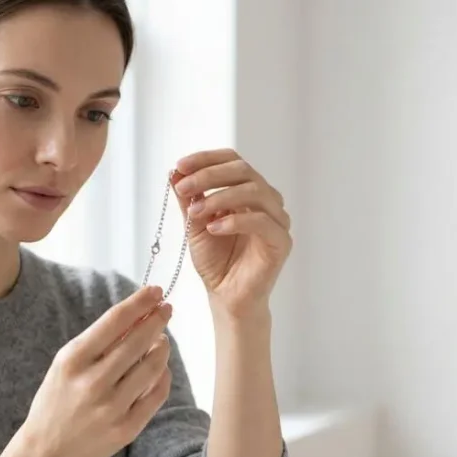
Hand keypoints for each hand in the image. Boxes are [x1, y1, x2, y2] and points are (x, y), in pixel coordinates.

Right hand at [20, 285, 174, 456]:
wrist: (48, 450)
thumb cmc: (58, 398)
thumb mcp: (66, 363)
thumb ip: (99, 341)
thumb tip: (139, 315)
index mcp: (73, 360)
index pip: (115, 321)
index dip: (140, 303)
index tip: (155, 291)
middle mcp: (92, 383)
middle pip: (138, 341)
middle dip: (157, 319)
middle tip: (167, 308)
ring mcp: (111, 408)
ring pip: (152, 367)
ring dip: (162, 348)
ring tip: (162, 339)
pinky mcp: (126, 429)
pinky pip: (156, 395)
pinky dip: (162, 377)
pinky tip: (160, 368)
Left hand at [171, 149, 292, 319]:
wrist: (227, 297)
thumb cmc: (215, 261)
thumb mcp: (194, 224)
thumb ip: (188, 198)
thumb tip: (175, 171)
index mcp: (248, 191)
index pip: (233, 161)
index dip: (206, 159)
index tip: (180, 166)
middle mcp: (267, 201)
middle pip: (243, 171)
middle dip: (209, 175)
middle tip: (183, 188)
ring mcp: (277, 220)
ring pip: (255, 191)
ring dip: (220, 197)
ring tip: (195, 212)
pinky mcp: (281, 242)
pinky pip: (262, 221)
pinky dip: (235, 221)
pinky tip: (213, 228)